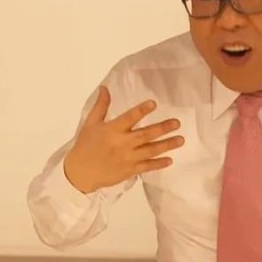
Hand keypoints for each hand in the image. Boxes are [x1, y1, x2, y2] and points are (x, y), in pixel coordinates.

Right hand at [64, 85, 183, 193]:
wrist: (80, 173)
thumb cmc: (86, 145)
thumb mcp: (90, 123)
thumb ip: (101, 106)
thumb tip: (105, 88)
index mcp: (112, 130)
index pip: (129, 118)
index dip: (141, 111)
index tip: (153, 103)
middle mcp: (122, 144)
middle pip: (145, 135)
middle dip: (162, 129)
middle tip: (177, 123)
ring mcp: (127, 158)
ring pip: (150, 151)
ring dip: (166, 145)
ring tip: (181, 139)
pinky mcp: (129, 170)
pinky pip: (146, 167)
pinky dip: (158, 164)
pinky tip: (170, 160)